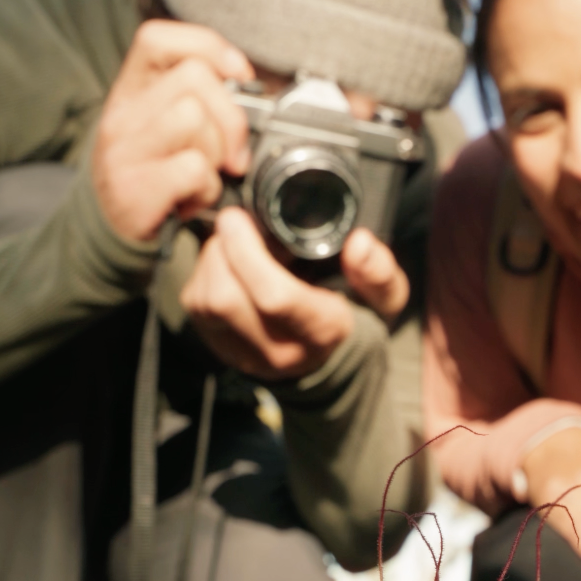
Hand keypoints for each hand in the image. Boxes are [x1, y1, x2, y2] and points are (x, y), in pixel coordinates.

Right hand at [92, 20, 253, 242]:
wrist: (116, 229)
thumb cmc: (157, 173)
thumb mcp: (170, 128)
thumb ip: (202, 101)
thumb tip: (256, 94)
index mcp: (132, 89)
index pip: (158, 39)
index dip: (208, 47)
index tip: (238, 77)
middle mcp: (122, 112)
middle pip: (194, 78)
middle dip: (230, 115)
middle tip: (233, 152)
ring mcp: (124, 148)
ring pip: (195, 118)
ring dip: (216, 153)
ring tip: (205, 174)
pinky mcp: (133, 186)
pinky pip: (193, 168)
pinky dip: (207, 187)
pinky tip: (195, 197)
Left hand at [180, 208, 409, 380]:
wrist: (330, 362)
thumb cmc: (354, 317)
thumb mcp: (384, 297)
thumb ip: (379, 271)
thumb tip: (359, 243)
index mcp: (319, 333)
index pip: (275, 298)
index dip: (248, 253)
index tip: (240, 218)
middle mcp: (276, 350)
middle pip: (225, 298)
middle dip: (222, 251)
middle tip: (235, 221)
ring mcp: (241, 352)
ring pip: (205, 300)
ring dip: (211, 260)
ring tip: (235, 241)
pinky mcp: (216, 345)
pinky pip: (196, 303)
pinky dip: (204, 272)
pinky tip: (227, 261)